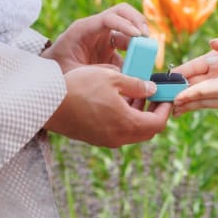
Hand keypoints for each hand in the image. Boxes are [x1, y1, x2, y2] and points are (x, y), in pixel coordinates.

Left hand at [42, 4, 149, 72]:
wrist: (49, 71)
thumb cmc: (56, 68)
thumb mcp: (72, 72)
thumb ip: (94, 71)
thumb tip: (118, 72)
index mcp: (84, 28)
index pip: (108, 18)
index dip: (124, 24)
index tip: (138, 35)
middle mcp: (96, 29)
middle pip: (121, 12)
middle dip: (136, 20)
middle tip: (146, 36)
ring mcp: (104, 37)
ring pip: (127, 27)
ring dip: (140, 35)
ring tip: (149, 49)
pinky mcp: (109, 49)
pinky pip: (127, 47)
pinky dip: (135, 54)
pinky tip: (141, 65)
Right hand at [45, 65, 171, 146]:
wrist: (50, 103)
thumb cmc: (81, 87)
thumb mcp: (111, 77)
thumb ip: (135, 84)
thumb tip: (151, 89)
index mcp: (128, 123)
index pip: (158, 123)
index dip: (165, 108)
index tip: (167, 95)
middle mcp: (120, 137)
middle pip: (147, 130)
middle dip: (152, 111)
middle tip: (153, 94)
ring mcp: (107, 139)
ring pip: (132, 130)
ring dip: (137, 113)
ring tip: (133, 91)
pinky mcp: (95, 137)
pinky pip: (118, 130)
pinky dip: (123, 117)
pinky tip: (115, 99)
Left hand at [171, 49, 217, 112]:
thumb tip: (208, 60)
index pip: (199, 91)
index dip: (185, 94)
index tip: (173, 98)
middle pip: (201, 101)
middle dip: (185, 103)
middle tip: (169, 106)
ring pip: (209, 104)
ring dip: (194, 105)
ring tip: (180, 108)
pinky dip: (206, 103)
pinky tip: (201, 102)